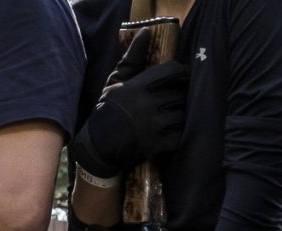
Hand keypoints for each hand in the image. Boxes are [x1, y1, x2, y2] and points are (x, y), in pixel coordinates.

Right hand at [71, 57, 189, 179]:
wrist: (98, 146)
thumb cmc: (107, 110)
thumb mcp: (116, 81)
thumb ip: (132, 58)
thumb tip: (145, 32)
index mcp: (139, 87)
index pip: (173, 72)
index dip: (181, 73)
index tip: (180, 77)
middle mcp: (149, 105)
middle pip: (181, 93)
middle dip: (181, 94)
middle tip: (177, 97)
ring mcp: (155, 126)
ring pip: (183, 114)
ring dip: (182, 113)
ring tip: (175, 114)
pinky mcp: (158, 145)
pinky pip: (180, 134)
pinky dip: (180, 132)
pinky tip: (172, 130)